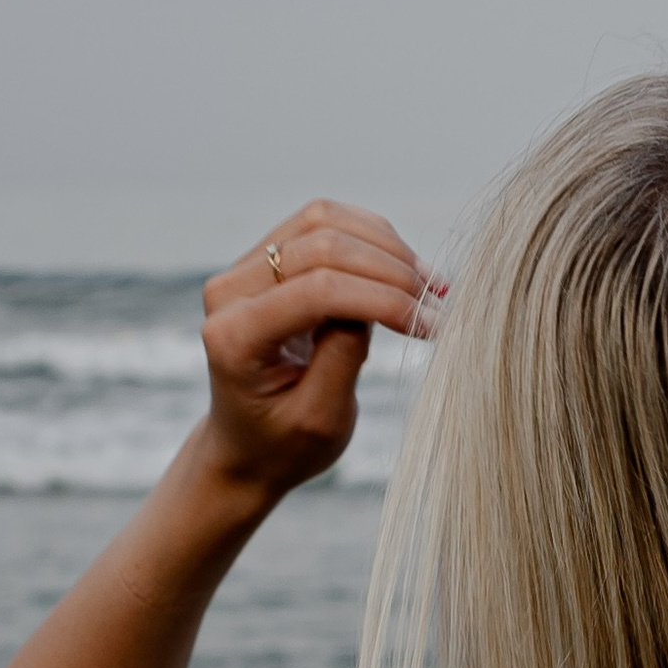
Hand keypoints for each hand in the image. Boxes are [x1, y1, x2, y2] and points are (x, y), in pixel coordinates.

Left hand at [198, 201, 437, 499]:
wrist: (250, 446)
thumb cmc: (284, 443)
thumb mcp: (320, 419)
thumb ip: (343, 357)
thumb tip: (378, 300)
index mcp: (233, 336)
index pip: (317, 290)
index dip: (383, 299)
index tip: (433, 324)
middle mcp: (229, 292)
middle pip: (321, 245)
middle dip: (391, 270)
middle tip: (438, 305)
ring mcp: (245, 269)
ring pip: (325, 221)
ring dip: (386, 247)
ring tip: (429, 285)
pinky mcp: (269, 260)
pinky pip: (325, 223)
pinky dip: (373, 240)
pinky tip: (406, 272)